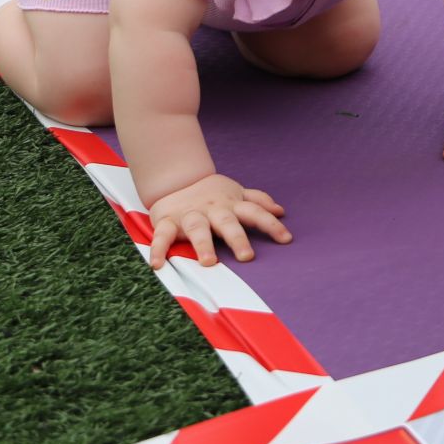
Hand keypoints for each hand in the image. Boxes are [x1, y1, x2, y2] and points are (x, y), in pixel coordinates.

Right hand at [147, 174, 289, 269]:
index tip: (286, 239)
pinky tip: (157, 264)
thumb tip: (280, 211)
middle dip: (237, 238)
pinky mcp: (167, 221)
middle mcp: (212, 210)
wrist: (174, 179)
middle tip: (247, 256)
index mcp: (231, 204)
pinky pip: (162, 235)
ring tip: (208, 262)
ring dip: (202, 244)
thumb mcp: (236, 193)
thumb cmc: (210, 192)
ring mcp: (190, 215)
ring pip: (197, 228)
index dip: (271, 224)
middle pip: (227, 222)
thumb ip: (258, 201)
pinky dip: (158, 249)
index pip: (255, 212)